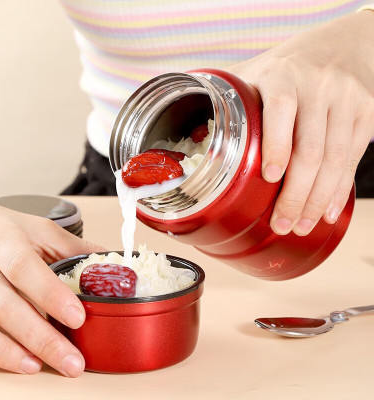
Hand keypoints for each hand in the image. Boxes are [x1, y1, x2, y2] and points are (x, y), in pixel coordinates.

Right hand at [0, 202, 104, 376]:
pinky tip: (9, 360)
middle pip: (6, 306)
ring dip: (9, 353)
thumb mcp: (41, 231)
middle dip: (40, 338)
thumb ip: (73, 248)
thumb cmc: (8, 230)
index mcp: (6, 240)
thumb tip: (110, 265)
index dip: (50, 295)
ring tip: (38, 367)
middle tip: (71, 360)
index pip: (25, 268)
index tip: (77, 318)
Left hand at [227, 11, 373, 235]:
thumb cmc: (287, 68)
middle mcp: (318, 86)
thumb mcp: (255, 72)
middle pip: (310, 148)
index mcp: (282, 76)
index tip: (269, 177)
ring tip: (301, 226)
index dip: (276, 145)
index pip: (280, 110)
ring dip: (316, 200)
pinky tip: (327, 211)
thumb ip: (228, 98)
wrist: (340, 46)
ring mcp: (346, 101)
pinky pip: (353, 159)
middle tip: (281, 224)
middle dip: (296, 194)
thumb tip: (191, 135)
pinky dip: (339, 190)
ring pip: (334, 160)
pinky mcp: (366, 115)